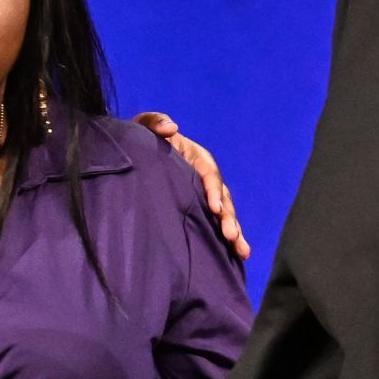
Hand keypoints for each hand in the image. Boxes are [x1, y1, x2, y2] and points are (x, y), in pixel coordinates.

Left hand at [134, 113, 249, 258]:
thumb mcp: (143, 127)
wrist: (136, 155)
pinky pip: (215, 223)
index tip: (215, 208)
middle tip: (230, 236)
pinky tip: (237, 256)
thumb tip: (172, 128)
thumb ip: (154, 122)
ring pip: (225, 213)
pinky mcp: (199, 208)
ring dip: (234, 232)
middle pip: (223, 197)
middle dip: (228, 217)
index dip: (213, 190)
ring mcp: (204, 194)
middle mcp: (206, 176)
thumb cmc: (141, 140)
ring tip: (242, 251)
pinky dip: (226, 239)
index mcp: (197, 157)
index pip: (209, 173)